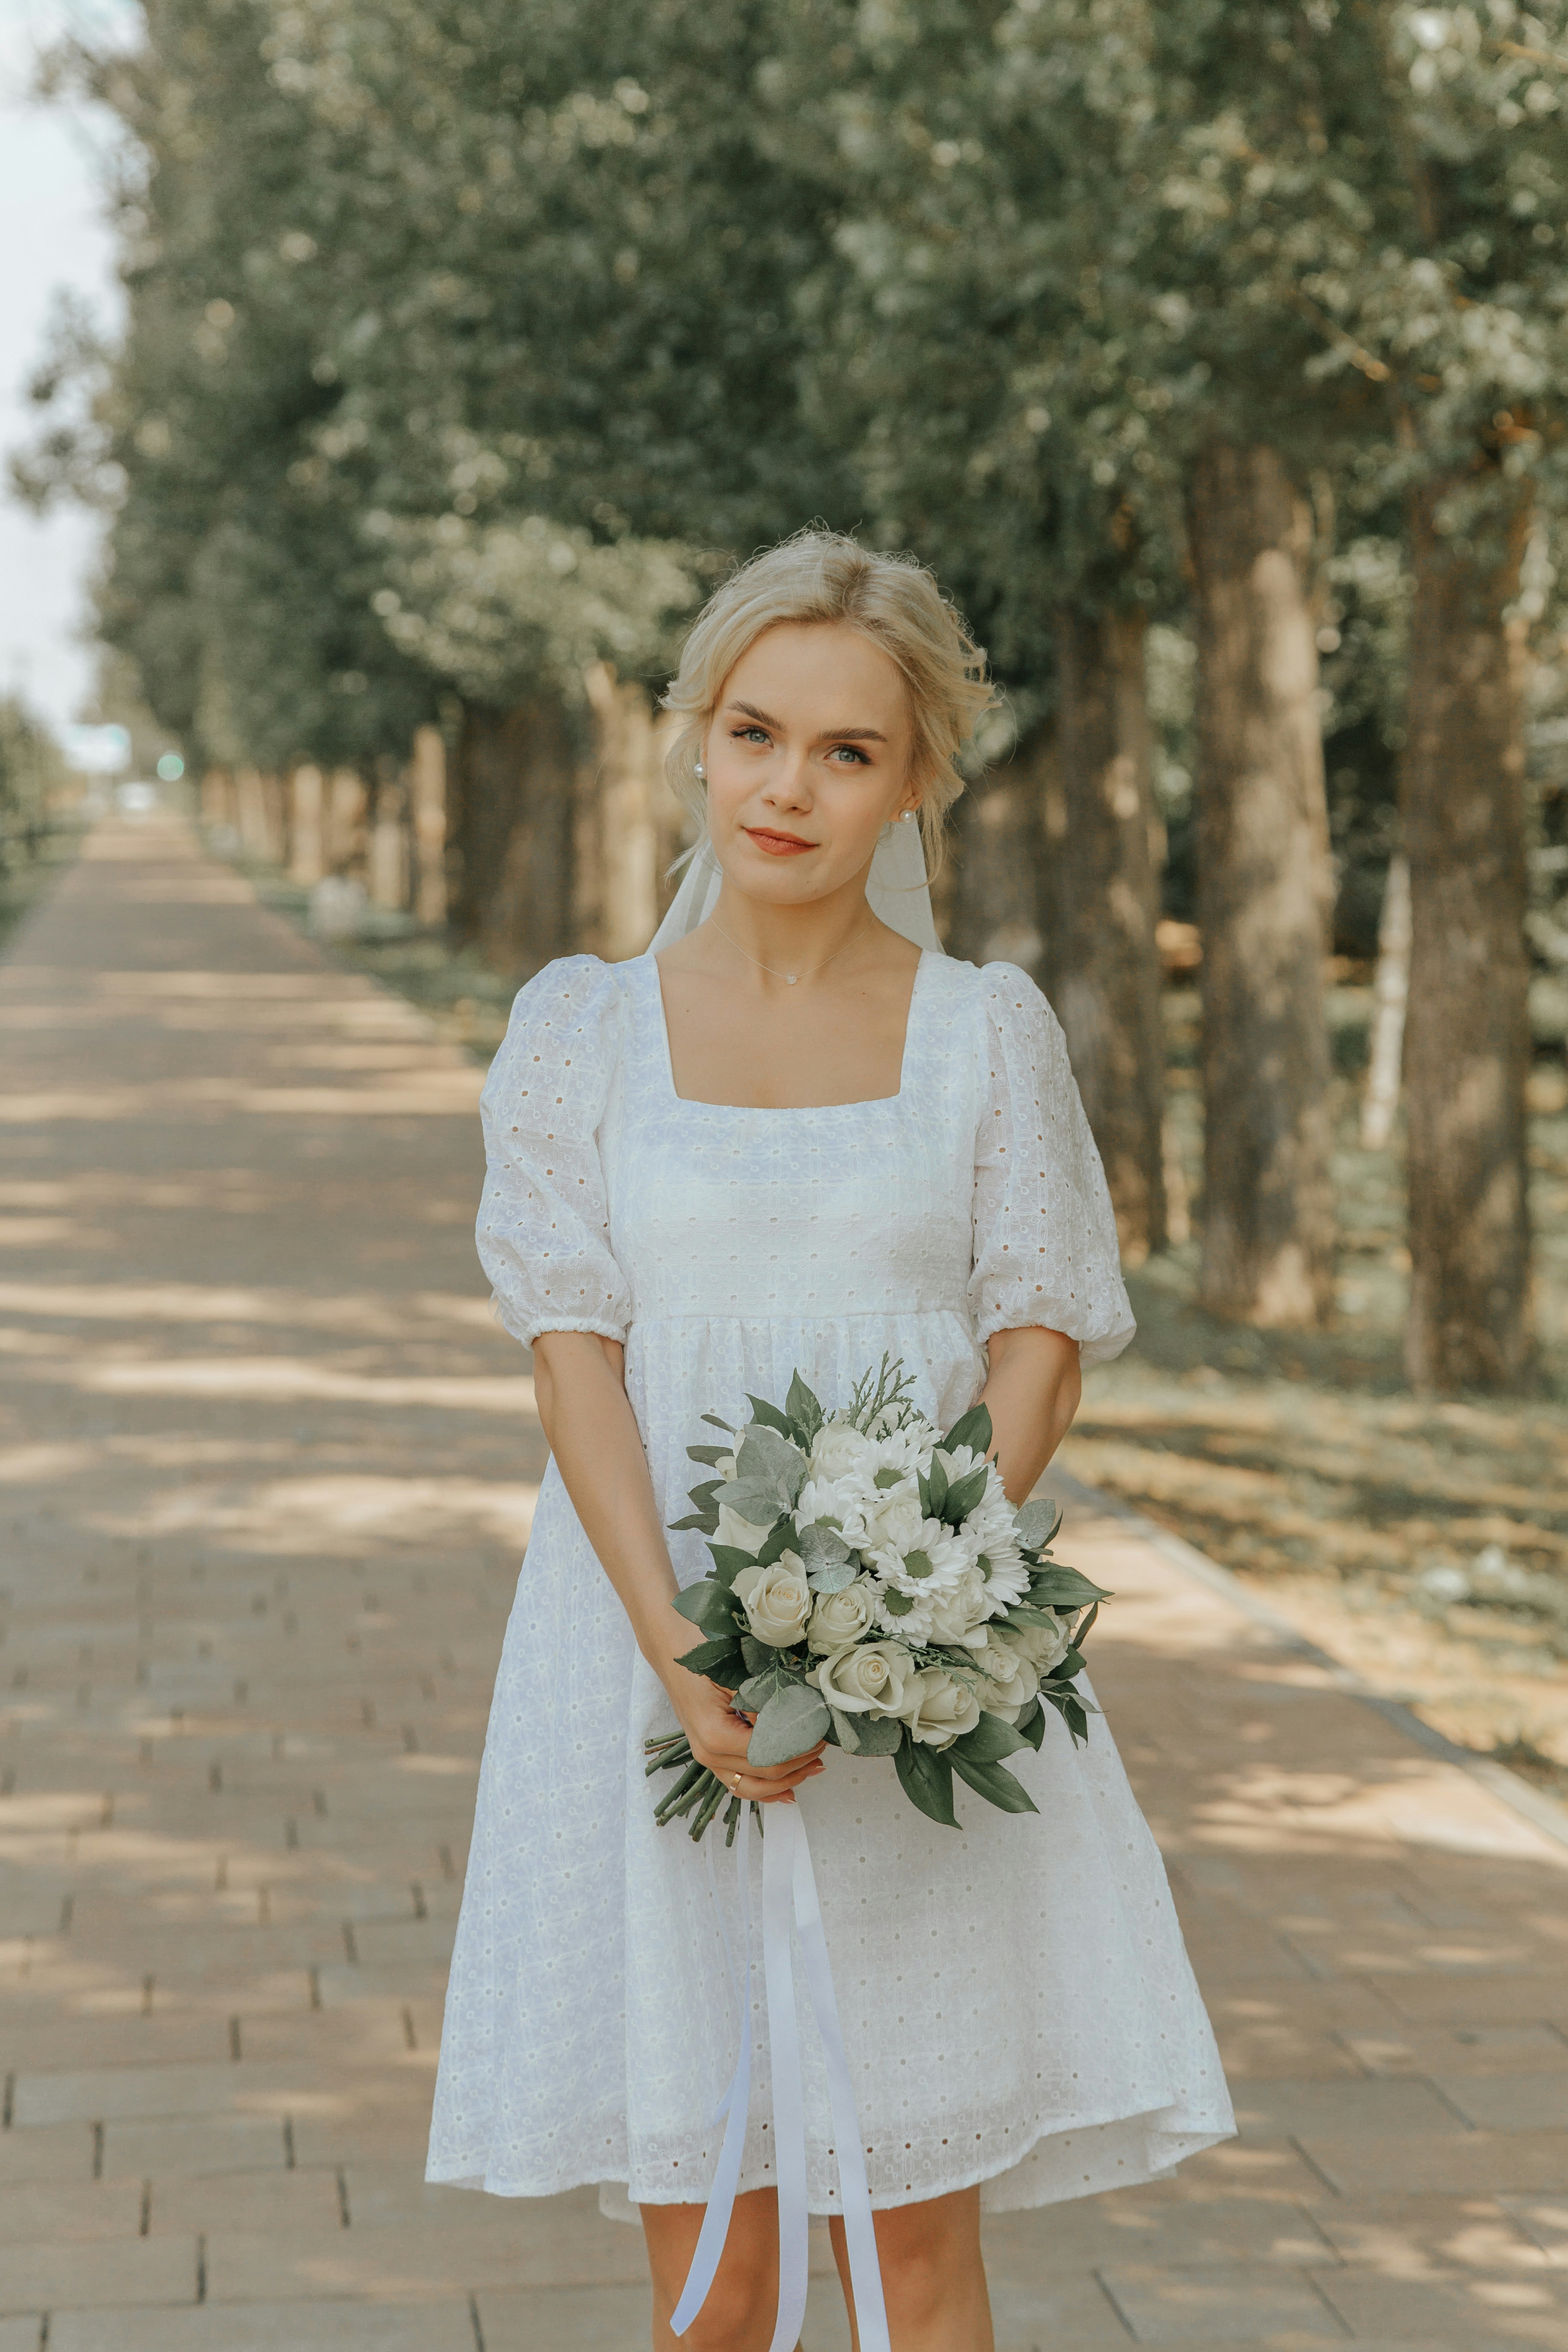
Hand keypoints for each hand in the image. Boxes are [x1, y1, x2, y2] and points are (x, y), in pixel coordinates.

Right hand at [651, 1614, 825, 1804]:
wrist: (673, 1650)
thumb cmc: (703, 1656)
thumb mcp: (740, 1677)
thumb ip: (767, 1706)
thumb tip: (799, 1725)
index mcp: (716, 1736)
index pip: (768, 1756)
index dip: (799, 1750)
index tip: (820, 1737)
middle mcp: (708, 1755)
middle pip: (763, 1776)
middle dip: (798, 1766)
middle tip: (822, 1749)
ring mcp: (706, 1758)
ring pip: (751, 1788)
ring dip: (784, 1782)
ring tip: (811, 1769)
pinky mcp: (710, 1755)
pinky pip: (738, 1782)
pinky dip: (763, 1789)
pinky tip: (785, 1790)